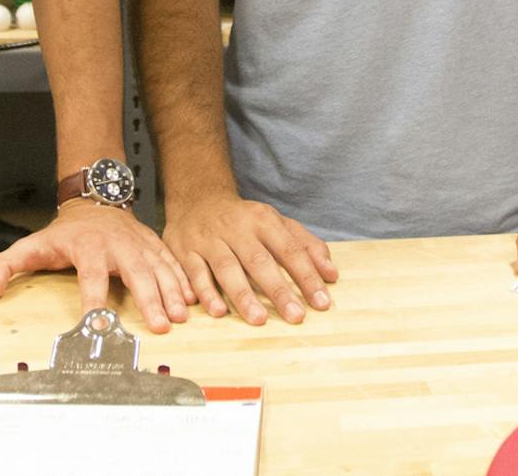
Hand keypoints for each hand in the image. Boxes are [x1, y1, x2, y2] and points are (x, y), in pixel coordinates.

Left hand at [0, 203, 192, 332]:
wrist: (93, 199)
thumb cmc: (63, 233)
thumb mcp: (31, 245)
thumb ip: (5, 266)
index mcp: (87, 247)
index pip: (90, 276)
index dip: (92, 300)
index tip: (95, 322)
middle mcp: (116, 244)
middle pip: (134, 271)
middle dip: (148, 297)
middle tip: (159, 324)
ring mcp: (138, 242)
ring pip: (158, 267)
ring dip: (171, 292)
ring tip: (179, 317)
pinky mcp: (153, 243)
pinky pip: (171, 261)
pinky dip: (182, 279)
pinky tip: (191, 300)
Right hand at [163, 193, 335, 324]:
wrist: (197, 198)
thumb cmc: (244, 219)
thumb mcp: (277, 222)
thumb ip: (306, 245)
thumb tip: (332, 274)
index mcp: (262, 220)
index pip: (289, 249)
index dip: (306, 276)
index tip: (321, 302)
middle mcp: (236, 228)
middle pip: (259, 261)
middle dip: (278, 290)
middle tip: (295, 316)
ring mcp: (209, 239)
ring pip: (226, 268)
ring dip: (242, 295)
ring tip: (258, 319)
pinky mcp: (185, 250)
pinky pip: (195, 273)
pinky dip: (205, 292)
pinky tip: (218, 311)